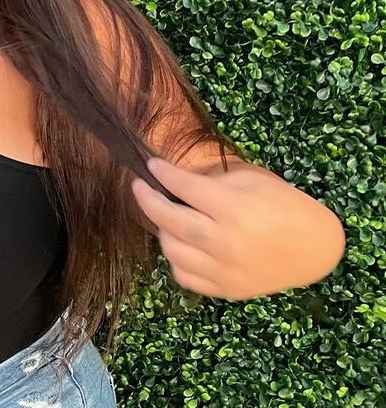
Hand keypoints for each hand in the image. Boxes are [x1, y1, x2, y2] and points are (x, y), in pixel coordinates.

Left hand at [130, 156, 345, 299]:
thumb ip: (209, 180)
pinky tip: (180, 243)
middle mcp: (226, 243)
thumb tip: (170, 178)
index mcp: (234, 209)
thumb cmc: (282, 204)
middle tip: (140, 187)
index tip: (150, 166)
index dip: (161, 173)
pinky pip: (184, 276)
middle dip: (147, 199)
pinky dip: (176, 259)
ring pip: (171, 250)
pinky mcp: (227, 290)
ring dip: (162, 229)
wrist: (315, 247)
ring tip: (165, 215)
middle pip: (168, 220)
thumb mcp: (248, 179)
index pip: (183, 187)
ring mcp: (225, 271)